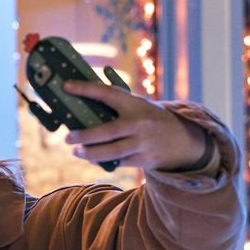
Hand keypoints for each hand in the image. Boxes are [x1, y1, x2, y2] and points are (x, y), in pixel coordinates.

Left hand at [62, 81, 209, 171]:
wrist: (183, 139)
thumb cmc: (152, 119)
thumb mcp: (140, 105)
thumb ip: (118, 105)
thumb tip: (84, 105)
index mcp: (135, 104)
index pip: (107, 93)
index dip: (86, 89)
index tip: (66, 86)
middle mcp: (139, 124)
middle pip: (107, 131)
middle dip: (84, 136)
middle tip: (68, 138)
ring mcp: (142, 143)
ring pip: (111, 152)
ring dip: (90, 154)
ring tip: (76, 152)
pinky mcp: (144, 159)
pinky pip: (119, 162)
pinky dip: (103, 162)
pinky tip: (92, 159)